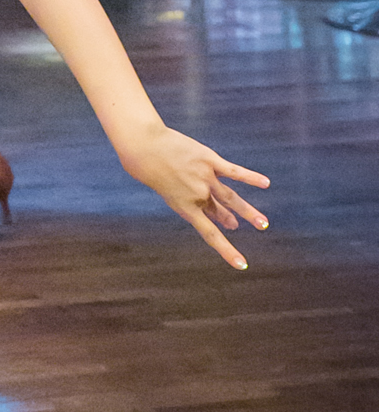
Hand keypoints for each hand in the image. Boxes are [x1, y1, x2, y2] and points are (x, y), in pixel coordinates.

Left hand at [119, 125, 269, 268]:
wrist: (145, 147)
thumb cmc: (152, 169)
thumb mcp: (168, 191)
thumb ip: (192, 201)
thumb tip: (215, 211)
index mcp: (186, 208)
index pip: (210, 234)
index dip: (227, 250)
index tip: (241, 264)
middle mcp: (198, 195)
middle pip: (220, 211)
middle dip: (232, 219)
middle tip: (251, 228)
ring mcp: (205, 178)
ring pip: (232, 198)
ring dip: (248, 211)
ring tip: (263, 223)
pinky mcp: (210, 160)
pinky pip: (234, 171)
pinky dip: (250, 177)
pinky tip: (265, 183)